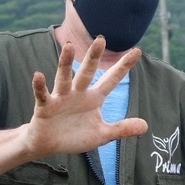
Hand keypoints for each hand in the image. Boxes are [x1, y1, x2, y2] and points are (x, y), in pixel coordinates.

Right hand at [24, 36, 148, 155]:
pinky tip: (38, 75)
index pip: (111, 79)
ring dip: (65, 63)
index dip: (123, 66)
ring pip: (64, 78)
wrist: (48, 145)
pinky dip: (40, 86)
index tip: (137, 51)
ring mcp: (61, 98)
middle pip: (87, 72)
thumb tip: (146, 125)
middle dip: (94, 57)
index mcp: (94, 98)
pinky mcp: (45, 106)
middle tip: (101, 39)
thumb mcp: (102, 134)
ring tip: (68, 46)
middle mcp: (78, 93)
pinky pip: (43, 94)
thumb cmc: (75, 136)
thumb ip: (122, 129)